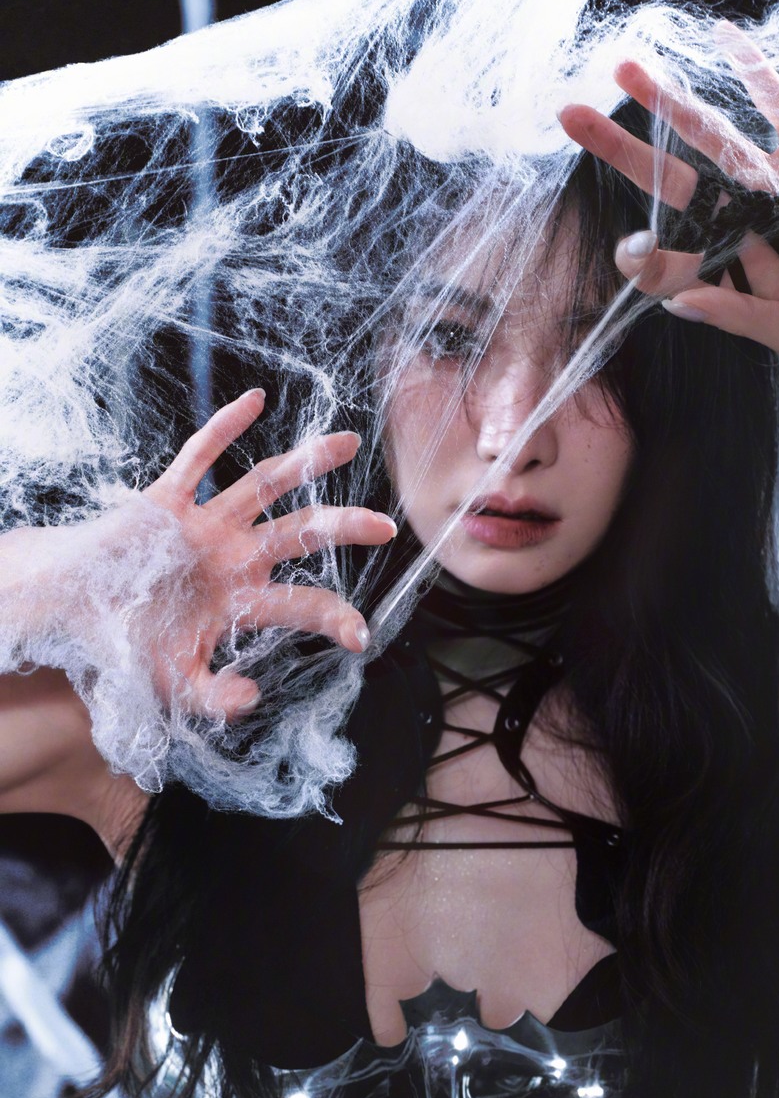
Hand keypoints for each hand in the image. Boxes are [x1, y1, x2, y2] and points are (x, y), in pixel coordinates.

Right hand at [142, 388, 395, 721]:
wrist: (73, 612)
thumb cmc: (128, 645)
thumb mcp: (174, 683)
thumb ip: (213, 696)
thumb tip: (252, 697)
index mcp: (243, 598)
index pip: (302, 602)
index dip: (333, 617)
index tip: (361, 636)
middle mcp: (235, 556)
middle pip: (301, 532)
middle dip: (344, 526)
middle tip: (386, 525)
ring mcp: (206, 525)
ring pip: (265, 485)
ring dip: (305, 462)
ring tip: (348, 443)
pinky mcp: (168, 501)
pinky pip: (200, 458)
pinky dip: (225, 428)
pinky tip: (255, 400)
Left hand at [559, 25, 778, 376]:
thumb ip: (735, 314)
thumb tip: (674, 303)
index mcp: (725, 270)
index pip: (665, 256)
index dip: (641, 253)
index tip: (632, 251)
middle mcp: (737, 225)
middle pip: (669, 182)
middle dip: (621, 150)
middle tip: (571, 116)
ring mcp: (771, 187)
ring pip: (710, 138)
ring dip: (669, 103)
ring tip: (627, 68)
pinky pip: (777, 107)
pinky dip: (754, 74)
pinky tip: (723, 40)